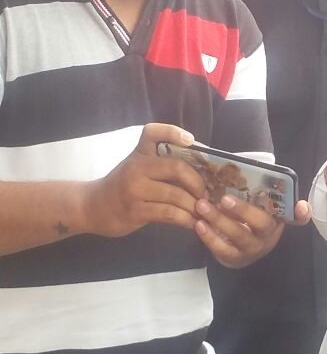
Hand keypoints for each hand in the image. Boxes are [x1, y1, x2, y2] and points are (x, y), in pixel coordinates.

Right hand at [83, 123, 205, 236]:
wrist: (93, 206)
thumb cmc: (124, 184)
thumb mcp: (139, 166)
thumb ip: (163, 164)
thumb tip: (202, 169)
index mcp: (140, 152)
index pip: (154, 132)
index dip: (173, 132)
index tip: (191, 140)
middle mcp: (137, 167)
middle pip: (176, 167)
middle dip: (198, 182)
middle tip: (206, 192)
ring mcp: (135, 189)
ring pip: (175, 194)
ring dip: (194, 204)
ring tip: (203, 209)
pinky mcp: (136, 211)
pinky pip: (169, 213)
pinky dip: (185, 219)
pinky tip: (193, 222)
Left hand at [194, 197, 310, 267]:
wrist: (237, 247)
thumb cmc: (248, 218)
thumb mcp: (257, 204)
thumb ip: (259, 191)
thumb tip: (258, 174)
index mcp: (278, 217)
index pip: (298, 217)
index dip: (302, 213)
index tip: (301, 206)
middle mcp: (270, 235)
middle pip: (261, 223)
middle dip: (243, 210)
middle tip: (223, 198)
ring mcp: (253, 249)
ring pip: (239, 235)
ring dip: (219, 220)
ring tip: (202, 206)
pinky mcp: (235, 259)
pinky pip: (223, 250)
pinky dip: (209, 237)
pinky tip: (199, 224)